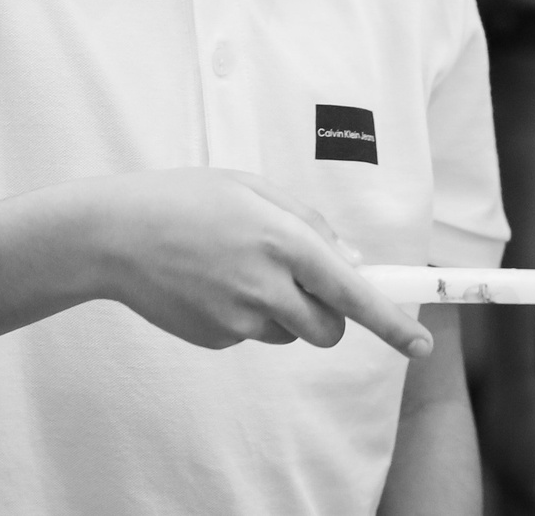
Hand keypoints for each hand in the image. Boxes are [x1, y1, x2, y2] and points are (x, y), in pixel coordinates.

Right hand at [86, 170, 431, 359]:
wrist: (114, 235)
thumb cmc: (188, 199)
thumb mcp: (254, 189)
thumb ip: (310, 224)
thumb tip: (353, 264)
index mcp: (283, 241)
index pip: (352, 292)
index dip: (391, 323)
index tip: (421, 345)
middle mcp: (265, 286)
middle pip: (328, 329)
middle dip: (330, 314)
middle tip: (305, 282)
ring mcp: (237, 319)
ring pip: (289, 332)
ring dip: (284, 310)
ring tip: (240, 267)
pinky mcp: (215, 337)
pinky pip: (252, 333)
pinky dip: (246, 314)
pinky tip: (212, 282)